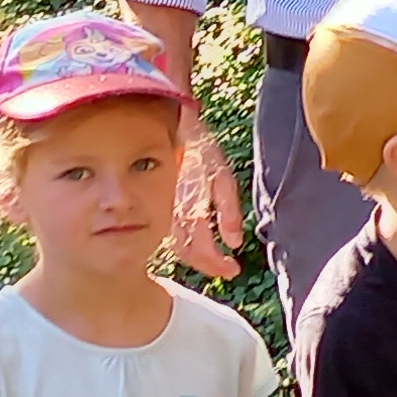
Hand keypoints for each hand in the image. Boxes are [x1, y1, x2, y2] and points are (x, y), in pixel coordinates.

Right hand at [170, 114, 244, 280]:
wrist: (170, 125)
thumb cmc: (198, 147)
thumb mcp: (220, 174)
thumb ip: (228, 209)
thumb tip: (235, 243)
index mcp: (189, 209)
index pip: (201, 249)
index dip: (216, 265)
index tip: (233, 271)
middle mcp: (173, 214)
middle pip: (189, 251)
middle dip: (209, 265)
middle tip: (228, 271)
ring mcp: (165, 209)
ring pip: (179, 244)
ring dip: (198, 258)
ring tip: (217, 264)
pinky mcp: (162, 202)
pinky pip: (172, 231)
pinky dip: (186, 243)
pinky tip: (198, 246)